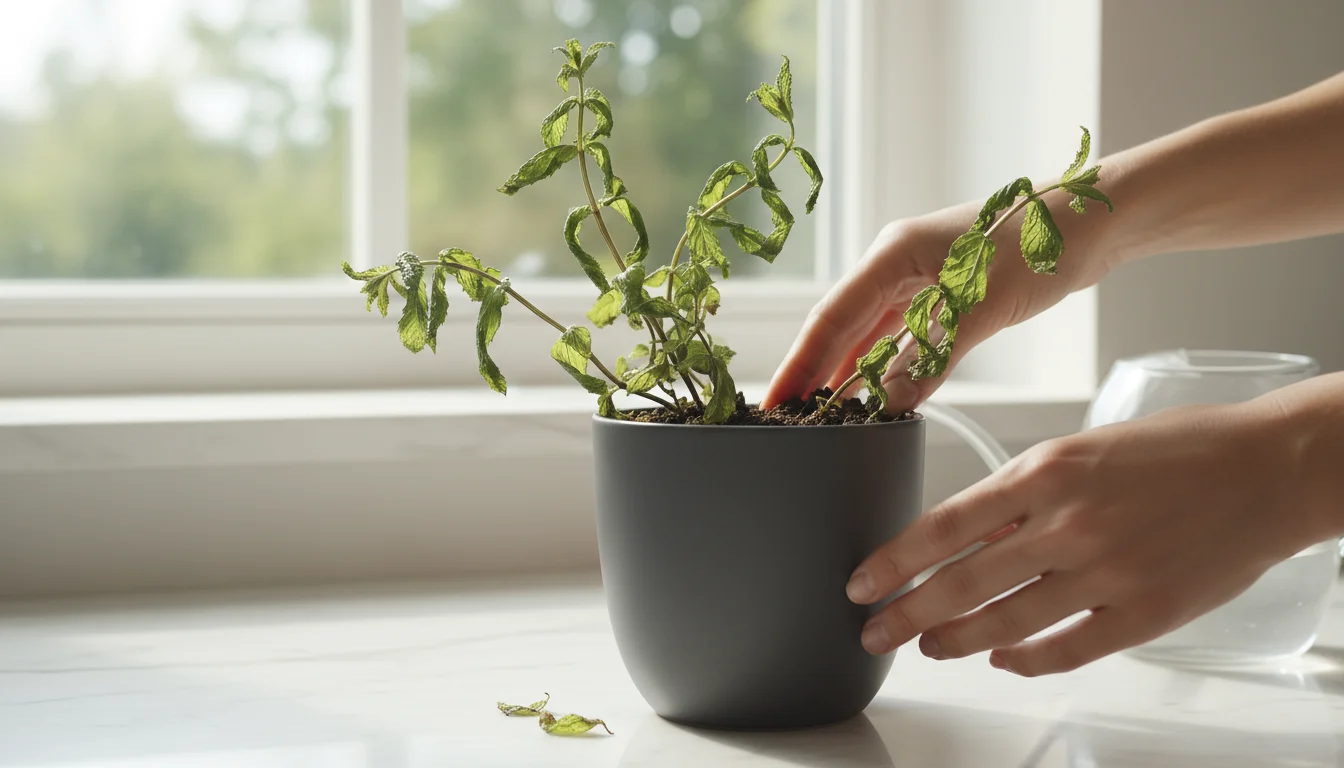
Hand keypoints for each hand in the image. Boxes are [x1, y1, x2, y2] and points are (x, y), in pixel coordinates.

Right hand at [763, 197, 1112, 410]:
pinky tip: (875, 395)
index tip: (775, 400)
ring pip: (871, 336)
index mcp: (893, 254)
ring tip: (822, 414)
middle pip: (842, 327)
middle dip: (814, 372)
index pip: (832, 318)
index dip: (800, 363)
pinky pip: (903, 338)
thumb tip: (891, 405)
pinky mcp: (947, 294)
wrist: (1096, 219)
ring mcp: (921, 279)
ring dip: (849, 373)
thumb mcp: (981, 305)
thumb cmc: (1041, 240)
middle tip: (788, 416)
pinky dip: (888, 367)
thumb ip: (933, 358)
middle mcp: (898, 265)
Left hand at [845, 400, 1319, 675]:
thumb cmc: (1176, 449)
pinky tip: (1003, 659)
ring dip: (956, 640)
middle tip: (875, 630)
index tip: (861, 582)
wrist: (1267, 468)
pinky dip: (1025, 659)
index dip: (893, 561)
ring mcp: (1106, 574)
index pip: (943, 526)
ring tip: (929, 646)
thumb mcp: (1081, 450)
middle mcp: (1068, 524)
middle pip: (962, 583)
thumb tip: (965, 538)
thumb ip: (1022, 496)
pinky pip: (1066, 649)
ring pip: (1006, 623)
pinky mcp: (1143, 614)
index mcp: (1046, 472)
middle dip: (906, 613)